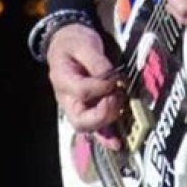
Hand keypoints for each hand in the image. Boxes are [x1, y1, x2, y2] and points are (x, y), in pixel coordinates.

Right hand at [46, 23, 122, 149]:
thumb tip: (110, 76)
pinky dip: (106, 137)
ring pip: (88, 128)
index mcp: (63, 80)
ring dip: (107, 126)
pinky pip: (95, 128)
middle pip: (80, 120)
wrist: (67, 43)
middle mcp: (68, 99)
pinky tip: (117, 143)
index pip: (82, 91)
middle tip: (117, 99)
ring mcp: (77, 106)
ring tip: (123, 117)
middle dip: (102, 115)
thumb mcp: (83, 43)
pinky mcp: (88, 108)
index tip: (115, 77)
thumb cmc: (74, 43)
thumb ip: (95, 60)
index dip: (101, 87)